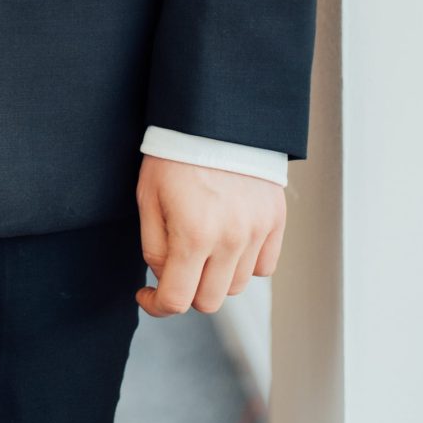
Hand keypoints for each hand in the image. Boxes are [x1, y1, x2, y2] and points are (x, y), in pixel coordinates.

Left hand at [135, 154, 284, 316]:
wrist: (214, 116)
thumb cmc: (175, 154)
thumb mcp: (148, 198)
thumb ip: (154, 248)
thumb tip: (166, 279)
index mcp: (193, 234)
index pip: (177, 299)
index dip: (156, 305)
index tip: (147, 295)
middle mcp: (230, 239)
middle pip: (209, 301)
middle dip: (187, 291)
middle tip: (175, 268)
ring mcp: (256, 230)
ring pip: (236, 286)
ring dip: (215, 277)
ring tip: (202, 245)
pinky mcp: (275, 220)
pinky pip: (263, 266)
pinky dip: (245, 263)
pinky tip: (229, 241)